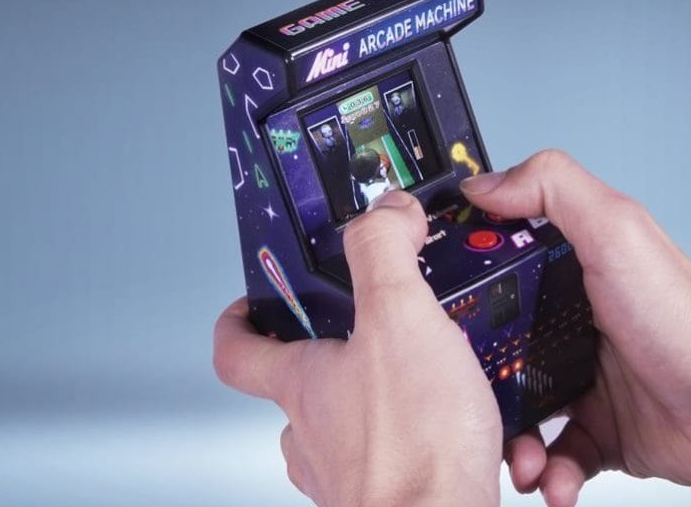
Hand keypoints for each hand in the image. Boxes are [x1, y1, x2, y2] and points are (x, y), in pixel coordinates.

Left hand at [214, 192, 502, 506]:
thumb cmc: (413, 449)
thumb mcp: (399, 318)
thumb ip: (383, 252)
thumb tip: (384, 212)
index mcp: (303, 383)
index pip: (237, 350)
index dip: (236, 322)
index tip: (249, 302)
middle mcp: (315, 430)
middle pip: (297, 384)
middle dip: (330, 350)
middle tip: (369, 324)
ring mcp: (349, 467)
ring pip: (346, 421)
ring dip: (377, 393)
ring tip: (424, 370)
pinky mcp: (392, 490)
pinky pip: (393, 452)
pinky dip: (416, 432)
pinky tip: (453, 420)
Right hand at [461, 150, 690, 505]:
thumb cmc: (689, 324)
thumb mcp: (617, 234)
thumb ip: (553, 191)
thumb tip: (484, 182)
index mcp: (567, 274)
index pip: (494, 272)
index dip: (459, 288)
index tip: (429, 305)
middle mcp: (569, 325)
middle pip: (494, 350)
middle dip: (473, 381)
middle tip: (463, 398)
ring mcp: (582, 379)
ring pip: (516, 412)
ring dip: (508, 441)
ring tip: (518, 457)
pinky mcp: (598, 428)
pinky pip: (554, 455)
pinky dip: (547, 474)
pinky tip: (553, 479)